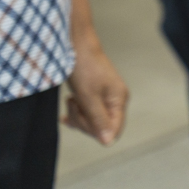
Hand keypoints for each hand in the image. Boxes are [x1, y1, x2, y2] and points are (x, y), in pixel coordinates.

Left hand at [64, 31, 127, 145]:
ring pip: (92, 121)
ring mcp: (107, 97)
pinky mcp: (96, 94)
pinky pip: (88, 112)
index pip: (113, 131)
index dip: (96, 131)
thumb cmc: (84, 68)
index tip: (81, 118)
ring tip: (71, 100)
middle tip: (73, 105)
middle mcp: (116, 100)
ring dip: (77, 115)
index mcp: (119, 100)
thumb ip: (99, 120)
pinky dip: (76, 112)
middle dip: (83, 121)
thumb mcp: (89, 98)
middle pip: (102, 127)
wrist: (77, 46)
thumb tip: (108, 142)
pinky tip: (69, 104)